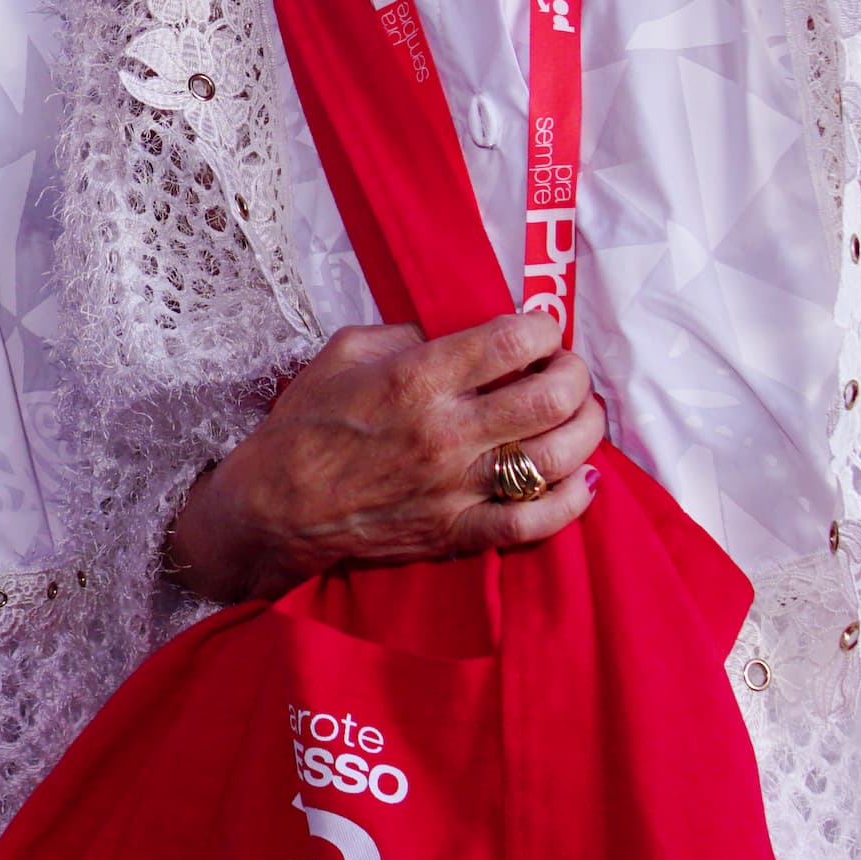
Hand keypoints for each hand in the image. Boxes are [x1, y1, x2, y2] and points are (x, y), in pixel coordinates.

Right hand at [169, 310, 607, 603]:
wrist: (276, 506)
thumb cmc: (306, 423)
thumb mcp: (345, 350)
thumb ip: (408, 333)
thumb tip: (462, 329)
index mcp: (418, 377)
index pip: (512, 342)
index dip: (543, 327)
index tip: (541, 327)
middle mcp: (447, 432)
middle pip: (550, 398)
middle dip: (574, 374)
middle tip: (566, 368)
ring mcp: (457, 487)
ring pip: (556, 458)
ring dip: (584, 429)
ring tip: (579, 414)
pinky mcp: (457, 532)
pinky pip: (534, 523)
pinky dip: (571, 502)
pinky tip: (582, 479)